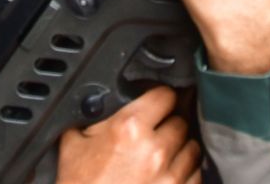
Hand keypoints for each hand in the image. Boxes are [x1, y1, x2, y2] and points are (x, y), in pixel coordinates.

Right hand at [57, 86, 200, 183]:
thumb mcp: (73, 145)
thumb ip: (91, 117)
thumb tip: (99, 102)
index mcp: (129, 128)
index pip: (165, 95)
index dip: (160, 97)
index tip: (157, 102)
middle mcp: (154, 149)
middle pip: (180, 121)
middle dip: (169, 125)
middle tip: (156, 134)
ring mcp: (169, 176)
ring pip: (193, 148)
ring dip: (181, 149)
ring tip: (165, 155)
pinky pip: (196, 175)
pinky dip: (186, 173)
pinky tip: (169, 176)